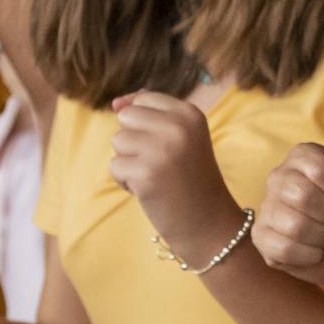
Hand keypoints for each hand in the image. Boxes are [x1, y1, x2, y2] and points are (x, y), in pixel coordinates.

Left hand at [106, 93, 242, 259]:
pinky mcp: (146, 174)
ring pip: (118, 141)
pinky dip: (126, 182)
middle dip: (134, 141)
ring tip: (154, 176)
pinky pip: (115, 166)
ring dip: (129, 161)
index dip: (143, 125)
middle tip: (159, 163)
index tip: (166, 147)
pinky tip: (148, 190)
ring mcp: (162, 150)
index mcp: (190, 113)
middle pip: (127, 117)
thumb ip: (151, 114)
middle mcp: (178, 126)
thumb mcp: (182, 136)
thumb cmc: (190, 179)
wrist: (208, 224)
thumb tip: (115, 103)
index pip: (144, 100)